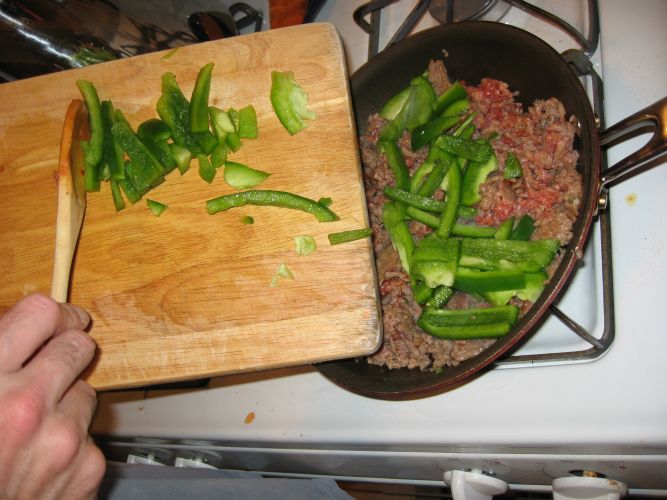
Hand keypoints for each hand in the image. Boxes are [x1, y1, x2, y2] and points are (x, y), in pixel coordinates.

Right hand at [0, 294, 105, 499]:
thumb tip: (19, 328)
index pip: (42, 314)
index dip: (53, 314)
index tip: (59, 318)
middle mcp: (27, 406)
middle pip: (78, 345)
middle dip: (68, 351)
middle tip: (55, 362)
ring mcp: (63, 438)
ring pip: (86, 392)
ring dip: (66, 403)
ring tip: (32, 429)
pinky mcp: (87, 466)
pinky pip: (89, 434)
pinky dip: (70, 443)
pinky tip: (41, 461)